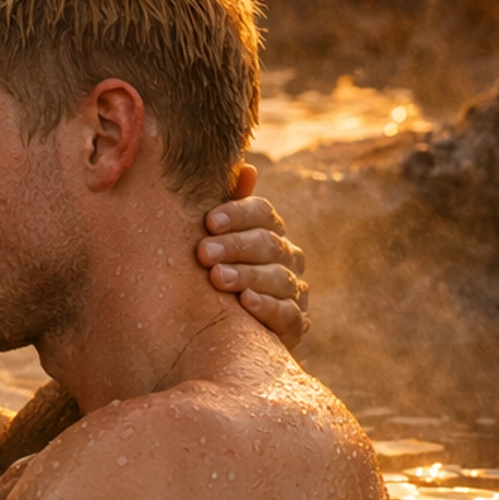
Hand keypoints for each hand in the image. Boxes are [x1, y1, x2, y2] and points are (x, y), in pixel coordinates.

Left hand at [197, 162, 309, 345]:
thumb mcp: (210, 240)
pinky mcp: (295, 325)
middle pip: (269, 244)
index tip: (209, 221)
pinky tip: (246, 302)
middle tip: (203, 252)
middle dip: (235, 246)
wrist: (215, 332)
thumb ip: (224, 209)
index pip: (262, 213)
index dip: (237, 213)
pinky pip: (288, 314)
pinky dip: (267, 306)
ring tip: (217, 277)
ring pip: (279, 278)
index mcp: (268, 231)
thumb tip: (245, 167)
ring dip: (247, 275)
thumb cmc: (210, 274)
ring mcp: (294, 292)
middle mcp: (286, 258)